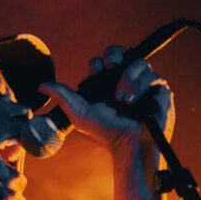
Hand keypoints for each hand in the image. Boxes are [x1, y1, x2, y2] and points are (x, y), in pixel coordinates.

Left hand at [34, 44, 173, 156]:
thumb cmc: (106, 134)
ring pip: (139, 63)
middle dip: (114, 55)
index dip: (99, 62)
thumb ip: (62, 96)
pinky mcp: (159, 91)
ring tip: (122, 100)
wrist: (129, 146)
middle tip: (110, 66)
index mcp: (108, 85)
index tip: (96, 71)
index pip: (104, 62)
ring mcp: (144, 85)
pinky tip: (133, 101)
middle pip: (122, 53)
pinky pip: (153, 75)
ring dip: (128, 79)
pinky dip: (141, 86)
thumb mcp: (79, 114)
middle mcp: (126, 82)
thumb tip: (41, 85)